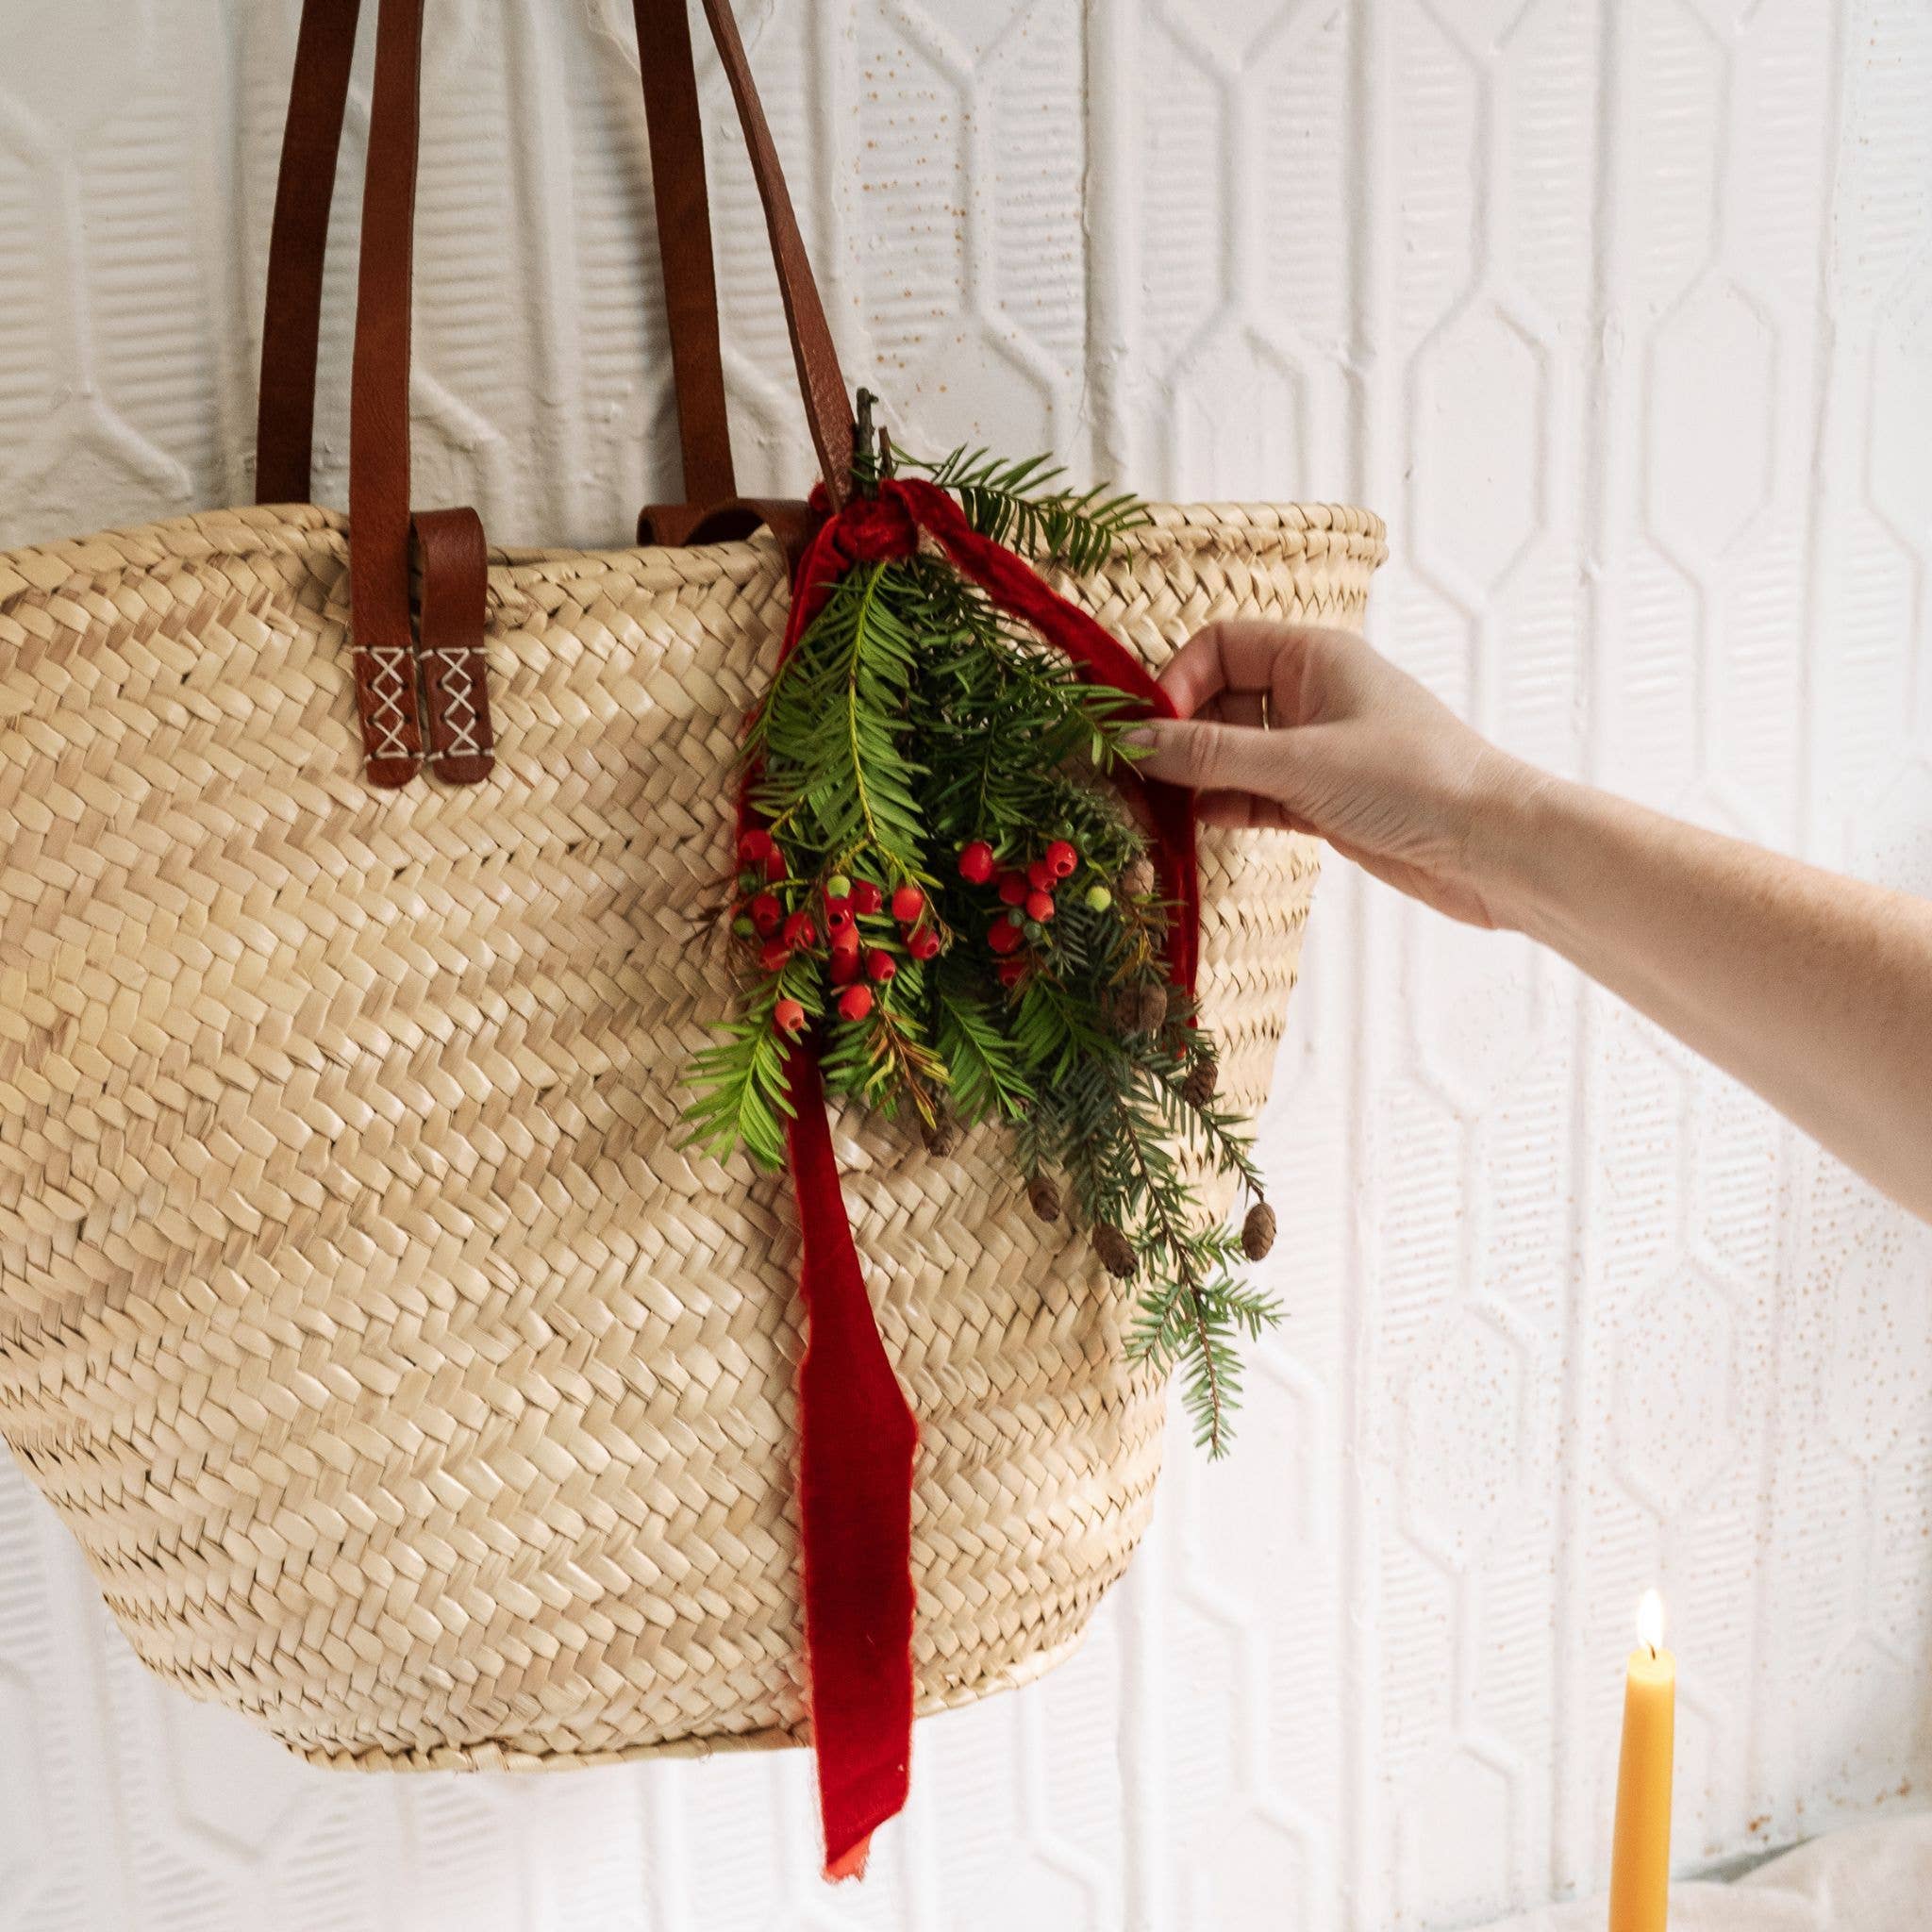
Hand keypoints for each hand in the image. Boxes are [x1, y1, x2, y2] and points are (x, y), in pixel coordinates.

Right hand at [1136, 621, 1540, 927]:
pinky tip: (1201, 824)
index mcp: (1314, 656)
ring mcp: (1318, 750)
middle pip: (1220, 699)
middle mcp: (1313, 694)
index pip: (1220, 644)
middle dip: (1179, 733)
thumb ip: (1208, 755)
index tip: (1151, 730)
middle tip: (1136, 775)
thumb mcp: (1298, 762)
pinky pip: (1256, 793)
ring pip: (1234, 752)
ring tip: (1156, 806)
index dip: (1178, 680)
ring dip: (1197, 776)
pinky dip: (1227, 806)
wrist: (1495, 848)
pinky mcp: (1324, 800)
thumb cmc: (1412, 781)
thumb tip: (1129, 742)